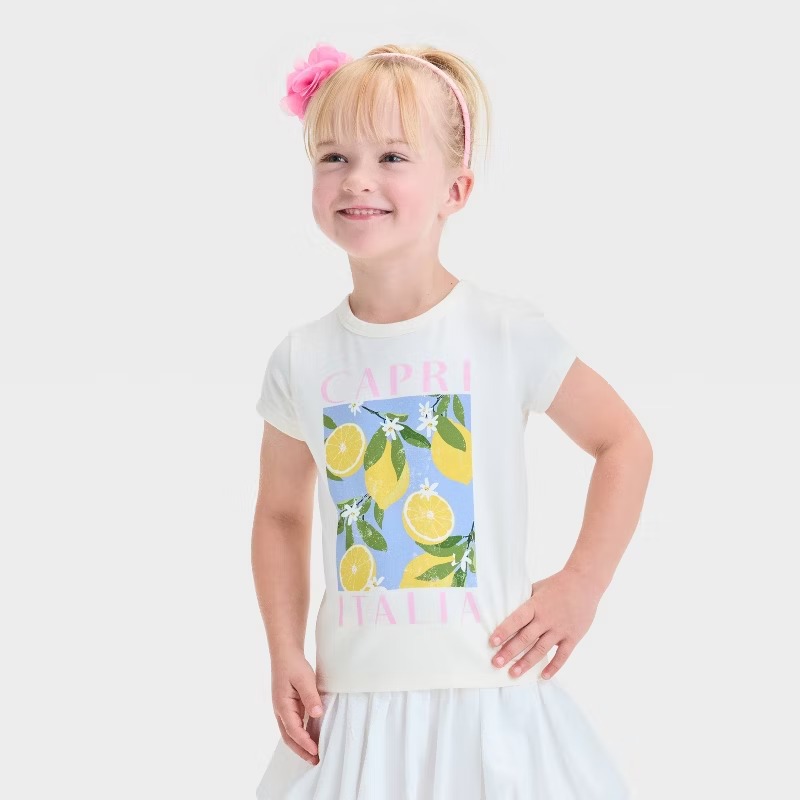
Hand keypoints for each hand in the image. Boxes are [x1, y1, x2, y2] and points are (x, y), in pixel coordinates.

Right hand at [271, 650, 324, 765]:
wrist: (285, 653)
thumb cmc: (293, 664)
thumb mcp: (304, 679)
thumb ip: (310, 697)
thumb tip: (317, 714)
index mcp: (282, 706)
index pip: (294, 730)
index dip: (305, 742)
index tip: (316, 751)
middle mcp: (280, 711)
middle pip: (289, 737)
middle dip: (301, 750)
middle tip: (315, 761)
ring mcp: (283, 710)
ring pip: (290, 733)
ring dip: (301, 744)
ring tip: (315, 754)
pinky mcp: (288, 707)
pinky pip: (294, 725)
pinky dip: (302, 734)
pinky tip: (312, 737)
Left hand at [488, 567, 602, 679]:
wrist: (584, 583)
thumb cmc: (557, 585)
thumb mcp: (537, 588)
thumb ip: (524, 601)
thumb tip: (505, 611)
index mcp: (536, 605)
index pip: (517, 619)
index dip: (504, 631)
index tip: (492, 642)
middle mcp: (547, 618)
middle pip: (526, 638)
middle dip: (510, 651)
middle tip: (496, 663)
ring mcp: (560, 629)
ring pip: (541, 649)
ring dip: (526, 662)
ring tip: (513, 673)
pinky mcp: (573, 637)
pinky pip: (562, 655)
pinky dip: (553, 667)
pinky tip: (543, 676)